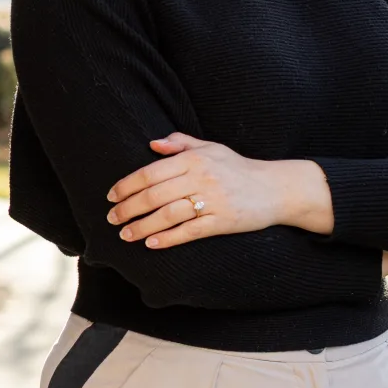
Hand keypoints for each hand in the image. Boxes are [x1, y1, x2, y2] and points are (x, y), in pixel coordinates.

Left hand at [103, 135, 327, 248]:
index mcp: (195, 158)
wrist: (275, 188)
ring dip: (143, 226)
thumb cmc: (238, 168)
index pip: (151, 172)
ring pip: (169, 215)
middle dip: (128, 208)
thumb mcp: (211, 148)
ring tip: (126, 235)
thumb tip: (152, 144)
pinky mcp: (223, 221)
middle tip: (112, 218)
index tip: (112, 196)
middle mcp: (202, 178)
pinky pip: (190, 231)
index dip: (127, 185)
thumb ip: (180, 143)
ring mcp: (213, 201)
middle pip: (155, 195)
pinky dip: (168, 238)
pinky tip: (151, 243)